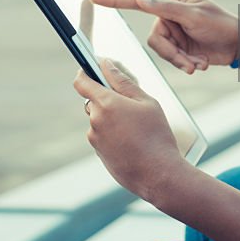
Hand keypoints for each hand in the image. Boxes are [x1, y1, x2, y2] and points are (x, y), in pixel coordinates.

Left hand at [73, 58, 187, 200]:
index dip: (84, 73)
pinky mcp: (99, 153)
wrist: (158, 175)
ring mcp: (95, 139)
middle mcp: (95, 120)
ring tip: (136, 129)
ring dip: (112, 119)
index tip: (90, 69)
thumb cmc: (156, 136)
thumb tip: (106, 65)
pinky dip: (114, 135)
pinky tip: (133, 142)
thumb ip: (124, 81)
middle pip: (94, 101)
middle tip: (131, 106)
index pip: (82, 82)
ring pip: (100, 119)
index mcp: (106, 103)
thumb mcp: (146, 102)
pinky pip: (103, 136)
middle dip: (108, 99)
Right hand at [90, 0, 239, 72]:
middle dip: (172, 54)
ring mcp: (174, 32)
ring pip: (162, 52)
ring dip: (181, 61)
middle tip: (189, 62)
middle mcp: (169, 15)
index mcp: (171, 0)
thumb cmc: (221, 24)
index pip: (137, 0)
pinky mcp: (180, 47)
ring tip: (197, 64)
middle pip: (154, 39)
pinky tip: (200, 64)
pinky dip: (186, 64)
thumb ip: (166, 8)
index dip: (114, 0)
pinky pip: (172, 60)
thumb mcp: (195, 15)